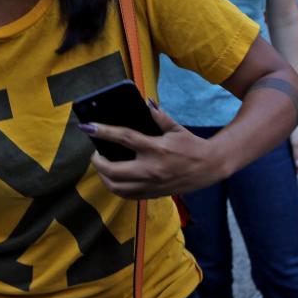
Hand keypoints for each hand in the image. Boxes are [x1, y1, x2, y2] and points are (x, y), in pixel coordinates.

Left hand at [87, 103, 227, 197]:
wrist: (210, 168)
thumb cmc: (192, 146)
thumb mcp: (176, 128)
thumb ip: (158, 116)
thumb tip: (145, 102)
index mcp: (156, 149)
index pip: (124, 138)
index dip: (103, 132)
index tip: (87, 127)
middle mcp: (151, 169)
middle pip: (113, 171)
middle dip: (97, 162)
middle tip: (96, 153)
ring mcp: (151, 185)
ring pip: (116, 187)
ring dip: (104, 177)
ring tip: (103, 165)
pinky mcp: (152, 194)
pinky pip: (127, 195)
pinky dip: (115, 187)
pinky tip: (114, 177)